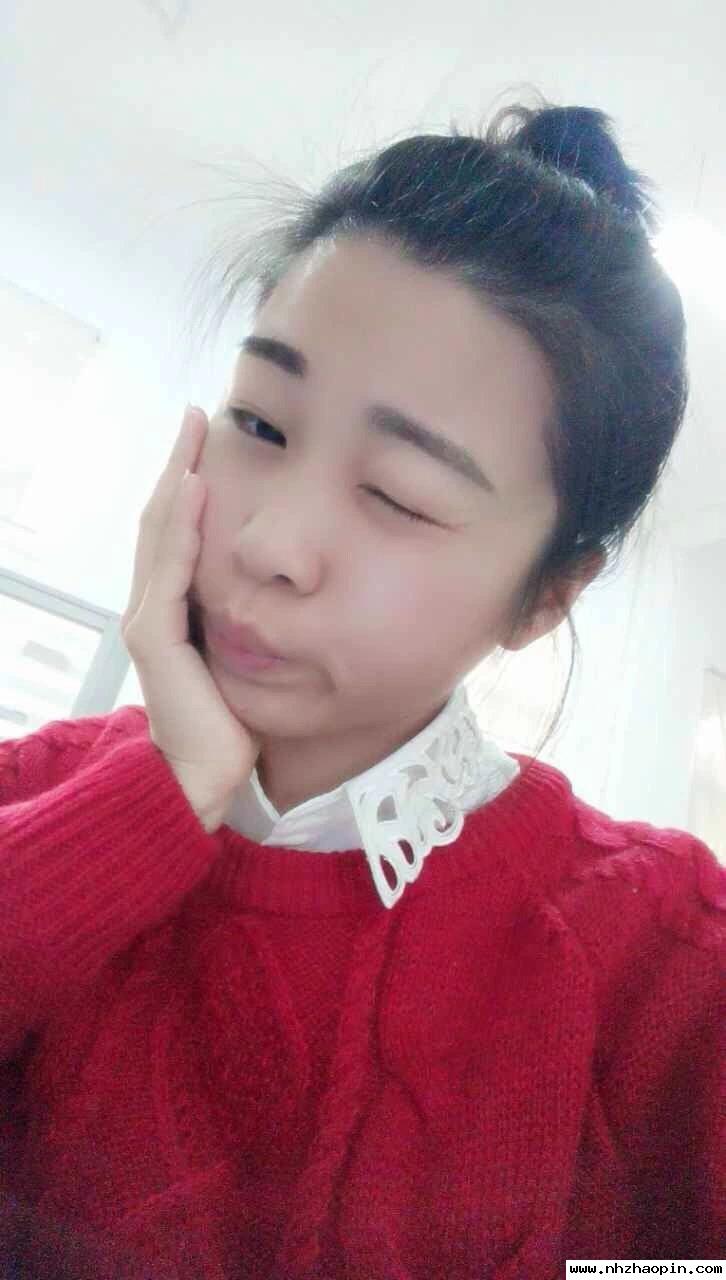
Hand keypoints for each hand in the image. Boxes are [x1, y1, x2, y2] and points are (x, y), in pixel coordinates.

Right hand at [121, 405, 261, 832]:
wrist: (204, 779)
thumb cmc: (228, 729)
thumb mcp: (242, 662)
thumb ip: (248, 626)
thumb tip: (285, 596)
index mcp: (172, 610)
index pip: (176, 533)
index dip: (189, 485)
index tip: (209, 443)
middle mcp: (153, 607)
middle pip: (162, 520)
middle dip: (179, 466)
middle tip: (195, 417)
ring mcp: (150, 620)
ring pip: (161, 533)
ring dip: (178, 479)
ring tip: (193, 434)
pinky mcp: (157, 637)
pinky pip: (172, 569)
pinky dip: (182, 526)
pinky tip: (196, 489)